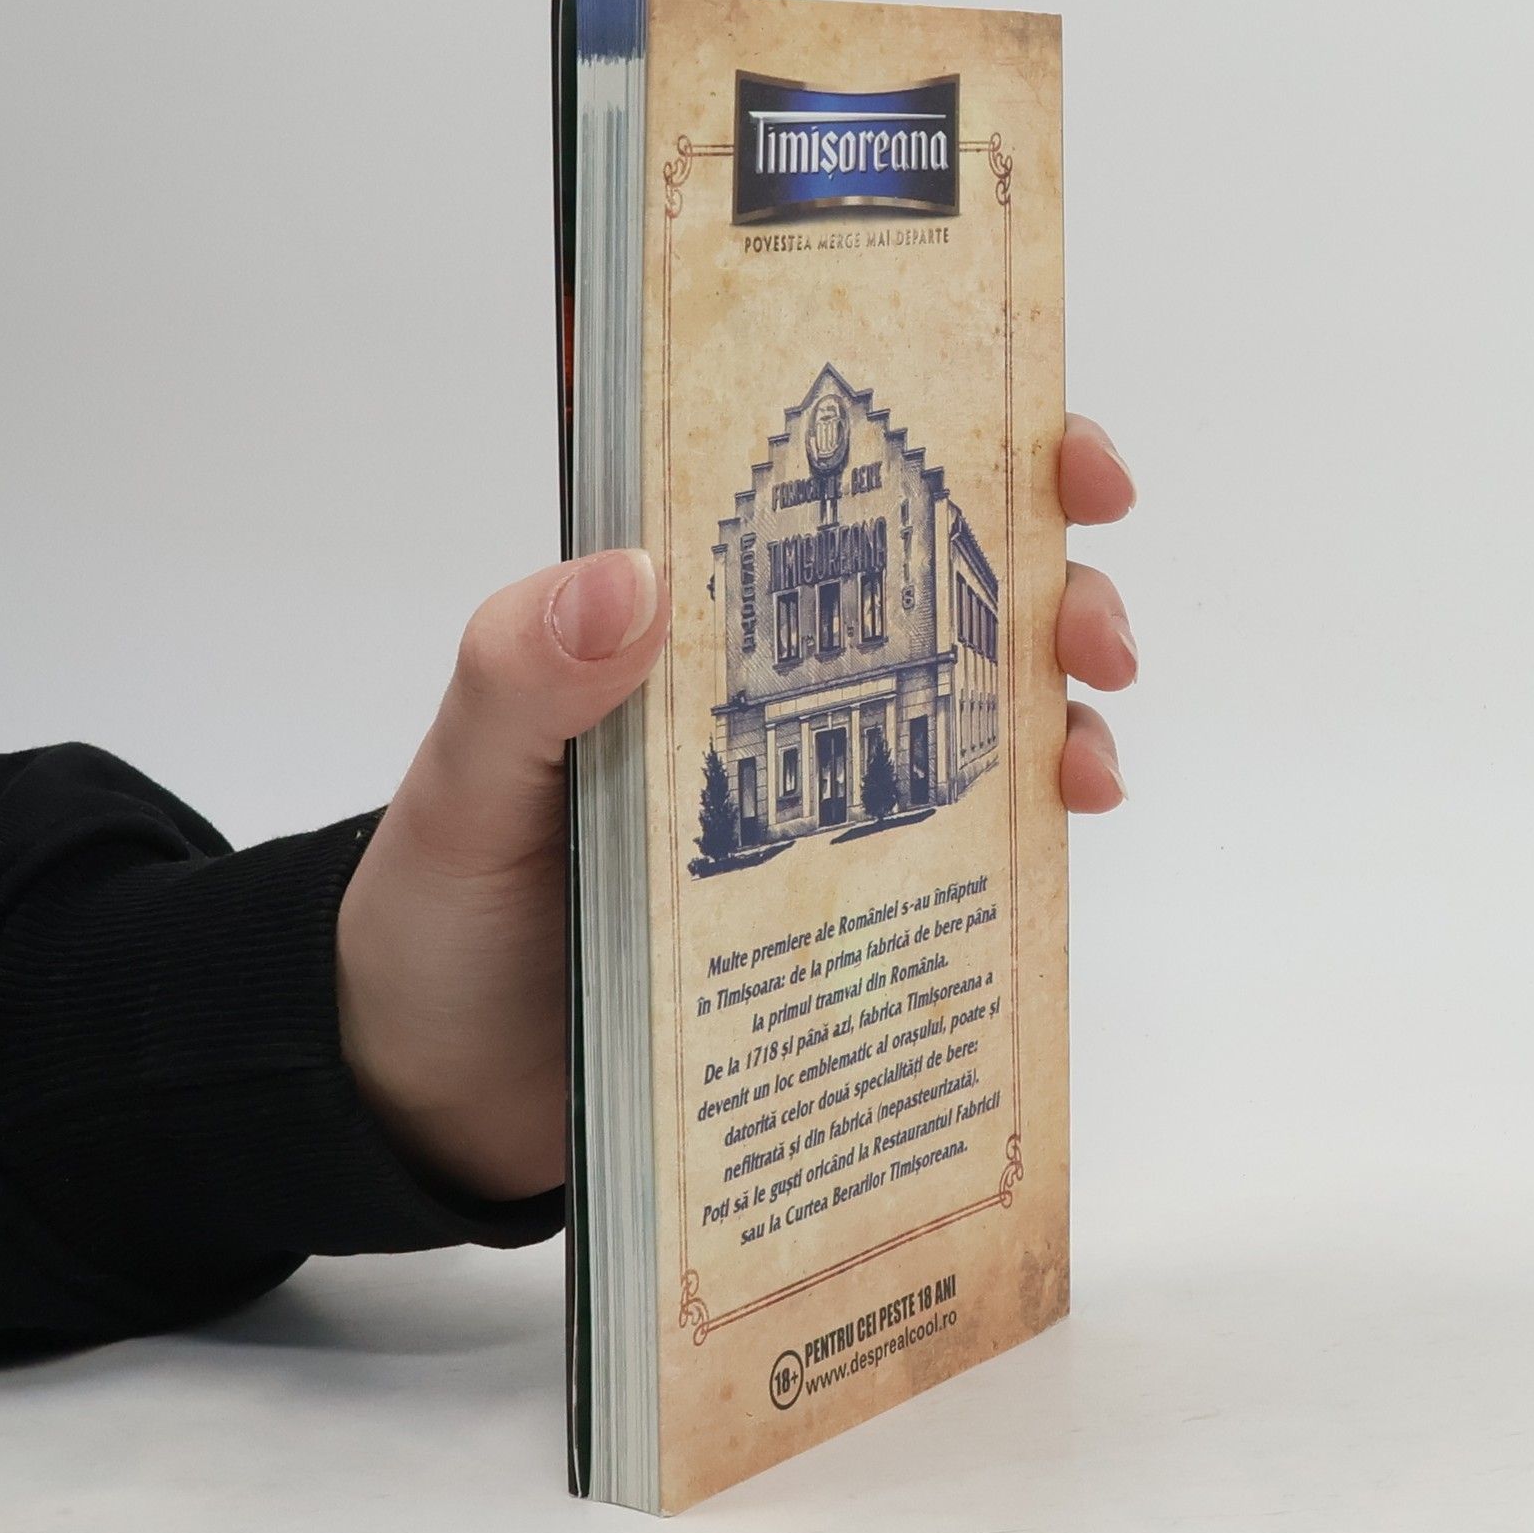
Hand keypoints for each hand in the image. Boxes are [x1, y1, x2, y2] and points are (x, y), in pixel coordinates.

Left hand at [335, 415, 1136, 1200]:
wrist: (444, 1087)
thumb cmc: (442, 910)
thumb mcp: (464, 786)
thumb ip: (520, 681)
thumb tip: (633, 576)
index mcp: (683, 625)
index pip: (824, 494)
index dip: (948, 445)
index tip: (1048, 448)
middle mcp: (774, 687)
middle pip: (941, 593)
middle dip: (1048, 580)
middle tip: (1091, 627)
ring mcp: (823, 788)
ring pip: (978, 710)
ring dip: (1063, 704)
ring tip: (1089, 758)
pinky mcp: (842, 897)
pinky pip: (961, 842)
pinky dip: (1029, 823)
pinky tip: (1062, 829)